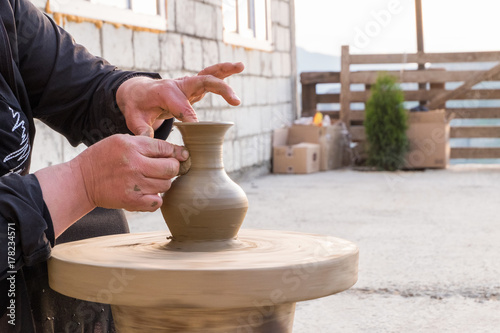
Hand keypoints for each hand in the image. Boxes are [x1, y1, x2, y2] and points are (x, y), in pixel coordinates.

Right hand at [73, 134, 188, 210]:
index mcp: (132, 146)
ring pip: (166, 185)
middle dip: (173, 168)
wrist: (81, 181)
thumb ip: (144, 143)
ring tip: (152, 180)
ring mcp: (134, 184)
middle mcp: (134, 164)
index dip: (177, 152)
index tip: (182, 155)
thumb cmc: (102, 158)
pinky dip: (156, 198)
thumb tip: (173, 149)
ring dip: (164, 183)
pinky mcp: (131, 200)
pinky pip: (157, 202)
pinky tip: (148, 193)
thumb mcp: (119, 140)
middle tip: (166, 169)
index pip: (165, 148)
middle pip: (171, 168)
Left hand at [116, 62, 244, 136]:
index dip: (190, 118)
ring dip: (225, 70)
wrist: (137, 92)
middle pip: (202, 83)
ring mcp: (188, 85)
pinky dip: (224, 73)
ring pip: (209, 74)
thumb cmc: (137, 106)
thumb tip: (149, 141)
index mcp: (165, 92)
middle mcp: (179, 85)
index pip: (182, 106)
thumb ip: (141, 130)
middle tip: (235, 100)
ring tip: (241, 66)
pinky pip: (211, 78)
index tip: (197, 127)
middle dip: (220, 90)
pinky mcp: (194, 87)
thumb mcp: (134, 119)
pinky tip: (239, 68)